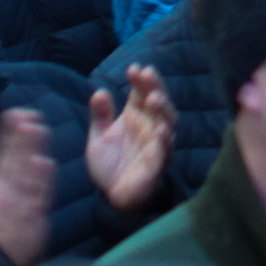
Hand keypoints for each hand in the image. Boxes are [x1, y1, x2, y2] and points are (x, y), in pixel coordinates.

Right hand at [0, 108, 55, 265]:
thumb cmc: (0, 228)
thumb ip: (6, 176)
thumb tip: (16, 153)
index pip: (3, 155)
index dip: (9, 135)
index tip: (14, 114)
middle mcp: (5, 191)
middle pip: (14, 159)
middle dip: (21, 137)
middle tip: (27, 114)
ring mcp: (18, 203)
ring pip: (25, 172)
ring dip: (31, 150)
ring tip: (37, 128)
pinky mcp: (30, 217)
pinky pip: (37, 196)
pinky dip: (40, 180)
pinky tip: (45, 163)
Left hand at [84, 66, 173, 212]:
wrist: (112, 197)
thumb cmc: (111, 163)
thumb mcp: (99, 136)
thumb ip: (100, 115)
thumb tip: (99, 91)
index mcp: (135, 117)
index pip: (141, 93)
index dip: (140, 80)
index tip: (134, 68)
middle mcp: (149, 127)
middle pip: (158, 103)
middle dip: (154, 87)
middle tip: (147, 75)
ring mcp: (156, 145)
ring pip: (167, 123)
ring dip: (162, 110)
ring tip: (154, 98)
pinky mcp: (157, 165)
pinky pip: (164, 151)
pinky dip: (164, 140)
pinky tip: (161, 129)